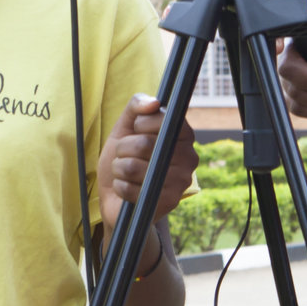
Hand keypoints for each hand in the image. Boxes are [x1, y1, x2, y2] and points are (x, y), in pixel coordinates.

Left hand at [96, 94, 198, 249]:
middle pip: (143, 144)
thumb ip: (137, 106)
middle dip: (123, 149)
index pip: (162, 119)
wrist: (117, 196)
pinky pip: (130, 189)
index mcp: (184, 135)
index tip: (138, 131)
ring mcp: (181, 182)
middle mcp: (189, 158)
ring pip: (133, 167)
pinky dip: (120, 188)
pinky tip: (127, 189)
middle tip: (126, 155)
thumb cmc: (125, 158)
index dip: (140, 124)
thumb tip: (154, 102)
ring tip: (125, 172)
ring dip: (119, 169)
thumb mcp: (126, 127)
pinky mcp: (169, 203)